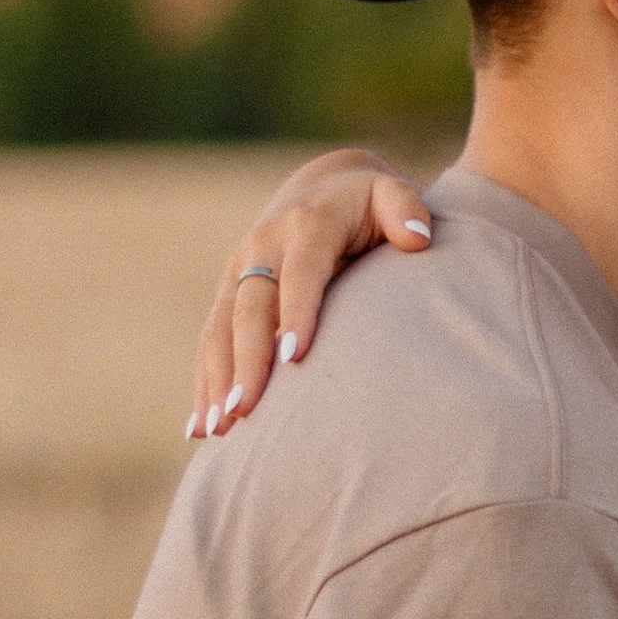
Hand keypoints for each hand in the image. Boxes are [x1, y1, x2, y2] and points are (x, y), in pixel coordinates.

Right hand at [190, 150, 433, 438]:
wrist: (323, 188)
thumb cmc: (368, 203)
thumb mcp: (390, 193)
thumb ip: (405, 207)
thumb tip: (417, 237)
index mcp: (306, 225)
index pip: (300, 272)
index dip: (296, 312)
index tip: (293, 357)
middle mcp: (263, 247)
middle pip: (250, 308)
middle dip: (245, 361)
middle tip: (243, 410)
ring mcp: (239, 271)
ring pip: (220, 329)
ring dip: (216, 380)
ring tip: (218, 430)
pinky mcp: (226, 294)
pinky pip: (210, 342)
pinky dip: (204, 383)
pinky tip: (200, 429)